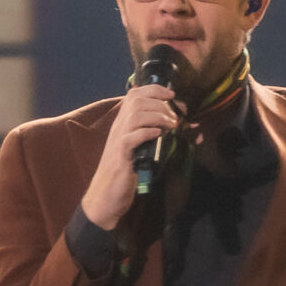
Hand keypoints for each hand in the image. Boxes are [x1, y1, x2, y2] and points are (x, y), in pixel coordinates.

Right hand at [80, 81, 183, 229]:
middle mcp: (119, 127)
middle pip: (137, 100)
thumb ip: (153, 134)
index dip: (155, 89)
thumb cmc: (126, 172)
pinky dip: (148, 132)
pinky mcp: (121, 156)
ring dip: (158, 116)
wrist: (106, 195)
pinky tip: (159, 135)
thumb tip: (179, 123)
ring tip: (172, 126)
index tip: (172, 95)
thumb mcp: (140, 148)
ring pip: (135, 114)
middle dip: (160, 104)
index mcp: (123, 123)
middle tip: (175, 118)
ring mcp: (118, 140)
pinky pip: (131, 137)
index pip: (134, 94)